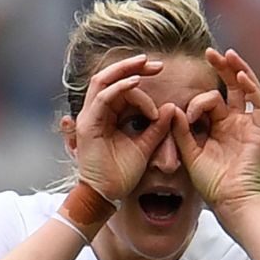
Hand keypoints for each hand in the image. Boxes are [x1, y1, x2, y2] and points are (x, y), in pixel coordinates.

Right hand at [63, 54, 171, 201]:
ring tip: (146, 65)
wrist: (107, 195)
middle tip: (157, 63)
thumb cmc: (122, 174)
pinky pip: (103, 98)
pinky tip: (137, 83)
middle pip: (110, 77)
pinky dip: (120, 88)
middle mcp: (96, 112)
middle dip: (133, 66)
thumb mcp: (145, 146)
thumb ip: (157, 127)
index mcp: (108, 114)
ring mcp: (89, 117)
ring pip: (104, 81)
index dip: (141, 76)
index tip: (163, 75)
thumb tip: (172, 108)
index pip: (121, 85)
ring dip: (126, 70)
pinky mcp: (88, 125)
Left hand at [172, 48, 259, 218]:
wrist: (230, 200)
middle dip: (220, 69)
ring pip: (246, 89)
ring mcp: (248, 123)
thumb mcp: (189, 153)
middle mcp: (234, 122)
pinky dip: (251, 87)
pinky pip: (258, 103)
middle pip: (230, 87)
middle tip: (209, 52)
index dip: (196, 102)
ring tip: (226, 54)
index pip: (209, 101)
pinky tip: (240, 75)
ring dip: (237, 70)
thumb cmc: (210, 182)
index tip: (184, 114)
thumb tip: (173, 107)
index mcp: (217, 127)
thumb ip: (181, 131)